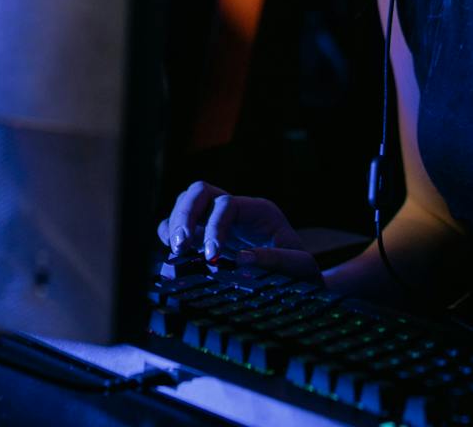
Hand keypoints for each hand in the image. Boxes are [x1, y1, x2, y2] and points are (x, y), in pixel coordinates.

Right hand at [158, 181, 321, 279]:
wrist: (300, 281)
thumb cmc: (302, 273)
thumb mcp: (301, 267)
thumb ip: (278, 261)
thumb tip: (242, 258)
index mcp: (260, 212)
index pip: (227, 204)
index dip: (214, 227)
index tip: (211, 258)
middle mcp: (237, 210)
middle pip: (201, 191)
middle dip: (185, 215)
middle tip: (180, 247)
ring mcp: (220, 221)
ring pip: (187, 201)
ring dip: (175, 222)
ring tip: (176, 251)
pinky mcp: (208, 236)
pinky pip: (181, 223)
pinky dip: (170, 233)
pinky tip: (173, 253)